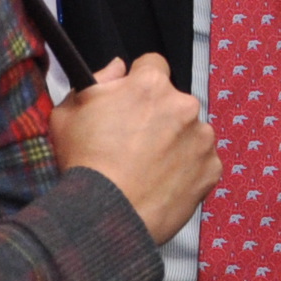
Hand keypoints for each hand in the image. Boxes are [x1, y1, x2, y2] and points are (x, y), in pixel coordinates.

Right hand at [52, 55, 217, 244]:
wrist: (108, 215)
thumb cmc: (83, 161)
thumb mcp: (68, 113)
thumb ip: (96, 80)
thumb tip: (119, 67)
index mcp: (151, 84)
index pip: (152, 65)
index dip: (138, 83)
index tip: (130, 102)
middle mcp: (184, 104)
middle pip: (173, 101)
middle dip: (158, 114)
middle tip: (135, 143)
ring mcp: (202, 137)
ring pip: (190, 130)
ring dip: (176, 141)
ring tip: (149, 168)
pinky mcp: (212, 168)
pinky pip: (202, 161)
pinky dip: (188, 169)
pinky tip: (164, 183)